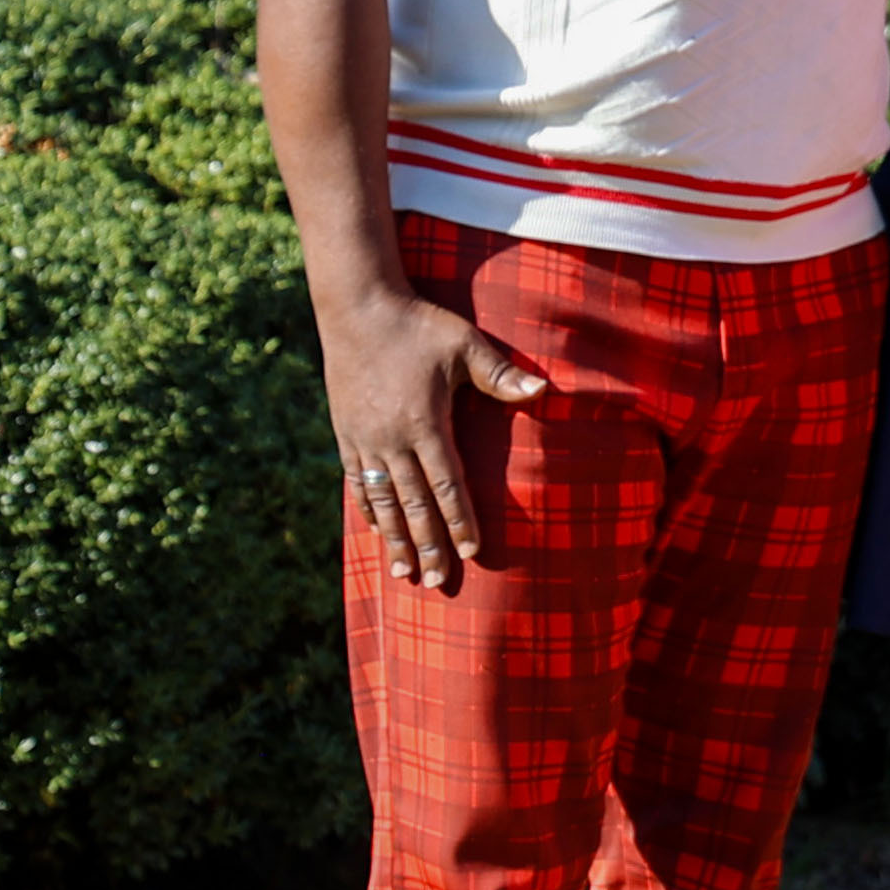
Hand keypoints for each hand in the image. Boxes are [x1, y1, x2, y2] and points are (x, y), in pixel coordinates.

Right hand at [320, 291, 547, 590]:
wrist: (358, 307)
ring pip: (382, 501)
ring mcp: (365, 439)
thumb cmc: (419, 325)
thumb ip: (500, 374)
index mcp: (425, 422)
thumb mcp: (464, 344)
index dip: (459, 520)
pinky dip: (369, 511)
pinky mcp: (346, 433)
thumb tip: (543, 390)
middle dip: (427, 545)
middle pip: (413, 504)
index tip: (471, 552)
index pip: (447, 483)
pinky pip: (358, 482)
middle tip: (436, 582)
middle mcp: (392, 438)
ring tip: (403, 573)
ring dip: (394, 539)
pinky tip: (378, 532)